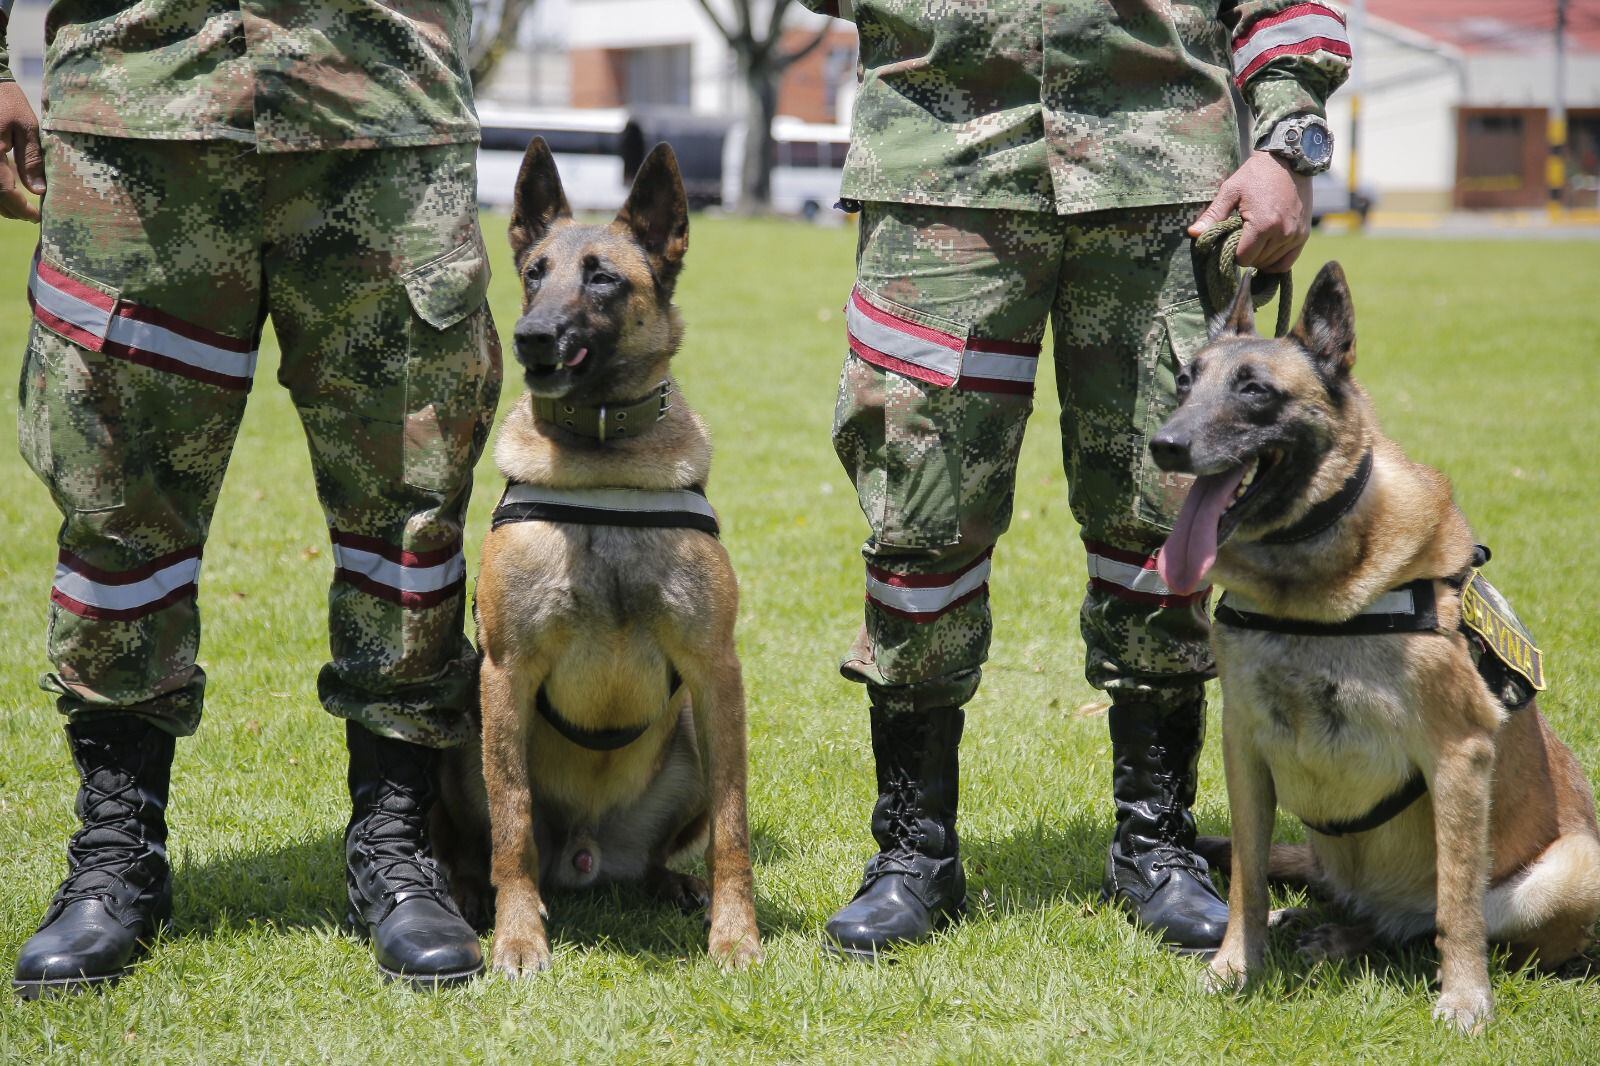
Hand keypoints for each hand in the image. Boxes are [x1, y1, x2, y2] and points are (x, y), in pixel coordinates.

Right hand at [0, 81, 45, 222]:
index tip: (37, 217)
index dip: (21, 209)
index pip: (5, 192)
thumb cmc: (8, 102)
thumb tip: (38, 192)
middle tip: (29, 215)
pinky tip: (5, 190)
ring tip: (18, 207)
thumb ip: (31, 161)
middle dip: (10, 210)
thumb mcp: (27, 129)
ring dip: (0, 204)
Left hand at [1188, 151, 1310, 273]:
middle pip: (1257, 262)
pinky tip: (1266, 251)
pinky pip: (1287, 261)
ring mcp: (1295, 235)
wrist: (1288, 160)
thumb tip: (1192, 233)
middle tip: (1242, 237)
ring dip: (1260, 258)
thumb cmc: (1256, 174)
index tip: (1231, 239)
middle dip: (1246, 254)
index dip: (1233, 253)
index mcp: (1262, 225)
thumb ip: (1213, 215)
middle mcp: (1282, 233)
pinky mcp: (1304, 235)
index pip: (1243, 258)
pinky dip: (1275, 261)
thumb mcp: (1230, 191)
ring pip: (1271, 264)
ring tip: (1254, 240)